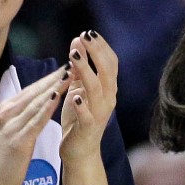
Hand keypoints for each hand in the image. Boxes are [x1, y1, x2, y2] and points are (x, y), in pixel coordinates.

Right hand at [0, 68, 68, 184]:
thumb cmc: (7, 157)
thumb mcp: (15, 129)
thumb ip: (26, 114)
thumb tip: (42, 100)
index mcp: (9, 109)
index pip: (34, 88)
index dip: (52, 76)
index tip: (70, 64)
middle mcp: (8, 112)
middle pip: (36, 90)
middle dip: (56, 76)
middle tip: (75, 60)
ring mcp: (11, 125)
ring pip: (37, 102)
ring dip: (55, 87)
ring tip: (71, 73)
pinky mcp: (17, 140)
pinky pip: (35, 120)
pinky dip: (47, 107)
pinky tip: (57, 97)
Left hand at [61, 31, 117, 160]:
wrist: (80, 152)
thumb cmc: (78, 119)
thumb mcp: (79, 90)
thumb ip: (80, 70)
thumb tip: (77, 44)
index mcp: (108, 89)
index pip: (110, 63)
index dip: (101, 47)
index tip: (88, 32)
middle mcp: (108, 99)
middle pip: (107, 71)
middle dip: (96, 52)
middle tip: (84, 36)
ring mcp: (100, 114)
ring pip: (96, 89)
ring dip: (86, 71)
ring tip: (74, 56)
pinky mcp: (88, 128)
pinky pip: (87, 115)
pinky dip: (82, 105)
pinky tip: (74, 96)